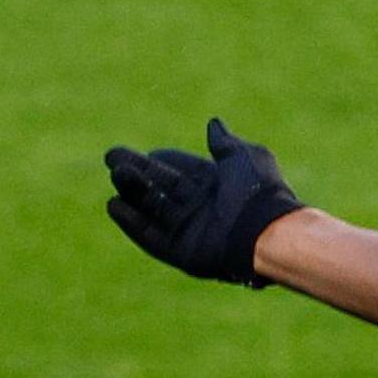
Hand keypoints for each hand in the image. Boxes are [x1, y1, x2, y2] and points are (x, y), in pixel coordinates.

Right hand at [103, 118, 308, 285]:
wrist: (266, 232)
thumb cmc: (258, 191)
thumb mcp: (243, 157)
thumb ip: (224, 143)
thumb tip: (214, 124)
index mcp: (217, 186)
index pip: (180, 170)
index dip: (160, 160)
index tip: (143, 152)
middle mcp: (202, 209)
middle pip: (161, 188)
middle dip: (136, 172)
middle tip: (112, 158)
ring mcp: (191, 232)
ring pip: (152, 209)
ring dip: (132, 191)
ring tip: (116, 173)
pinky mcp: (182, 253)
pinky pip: (150, 237)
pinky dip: (132, 222)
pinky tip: (113, 205)